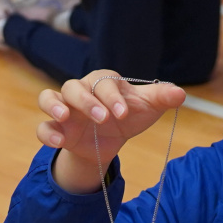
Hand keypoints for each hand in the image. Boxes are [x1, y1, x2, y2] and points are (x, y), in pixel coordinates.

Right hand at [38, 71, 186, 194]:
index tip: (124, 114)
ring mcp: (64, 109)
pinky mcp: (56, 129)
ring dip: (54, 106)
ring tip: (64, 117)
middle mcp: (80, 91)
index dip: (112, 96)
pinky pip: (42, 127)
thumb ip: (161, 98)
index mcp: (102, 82)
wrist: (112, 140)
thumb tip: (180, 94)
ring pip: (49, 98)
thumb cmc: (127, 116)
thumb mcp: (146, 109)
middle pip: (74, 86)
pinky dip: (47, 133)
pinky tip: (58, 142)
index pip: (103, 81)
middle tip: (103, 119)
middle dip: (88, 102)